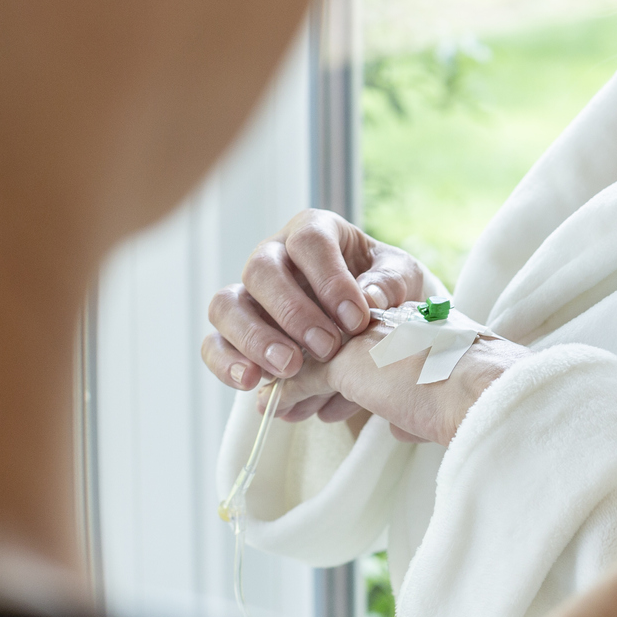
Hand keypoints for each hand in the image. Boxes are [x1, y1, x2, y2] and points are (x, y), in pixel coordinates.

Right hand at [198, 211, 426, 411]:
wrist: (374, 323)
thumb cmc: (385, 289)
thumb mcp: (402, 277)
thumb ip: (390, 283)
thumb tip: (369, 298)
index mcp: (314, 232)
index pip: (309, 241)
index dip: (329, 279)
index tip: (356, 319)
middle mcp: (274, 256)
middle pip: (260, 270)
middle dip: (292, 312)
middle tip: (326, 347)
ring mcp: (250, 294)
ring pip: (226, 305)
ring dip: (254, 339)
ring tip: (288, 369)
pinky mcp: (236, 332)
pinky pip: (214, 344)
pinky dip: (227, 365)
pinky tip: (254, 384)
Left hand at [273, 324, 530, 444]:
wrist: (480, 391)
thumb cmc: (474, 399)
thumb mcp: (439, 399)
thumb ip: (414, 405)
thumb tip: (402, 426)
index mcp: (408, 327)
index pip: (361, 341)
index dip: (341, 366)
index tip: (329, 393)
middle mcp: (382, 323)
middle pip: (329, 340)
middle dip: (306, 367)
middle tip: (288, 392)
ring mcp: (361, 337)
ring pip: (308, 353)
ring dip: (290, 381)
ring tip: (275, 405)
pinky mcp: (342, 359)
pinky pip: (300, 376)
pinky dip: (284, 395)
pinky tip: (272, 408)